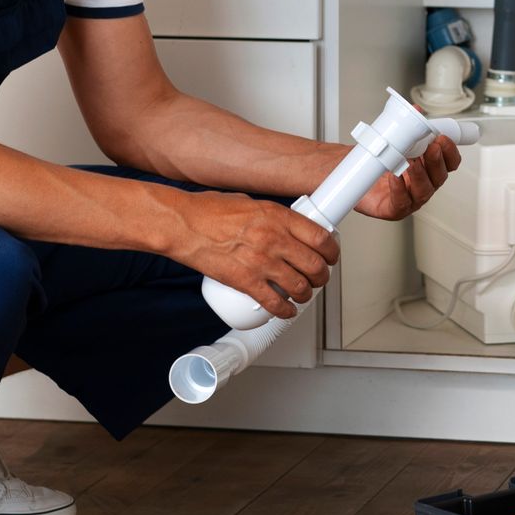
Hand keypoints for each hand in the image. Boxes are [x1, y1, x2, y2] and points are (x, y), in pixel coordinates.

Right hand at [168, 191, 339, 319]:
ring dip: (306, 294)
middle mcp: (274, 239)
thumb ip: (271, 216)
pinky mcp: (244, 282)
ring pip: (299, 287)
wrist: (182, 225)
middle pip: (315, 265)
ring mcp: (260, 262)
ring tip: (303, 294)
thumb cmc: (208, 211)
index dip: (332, 252)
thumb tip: (284, 226)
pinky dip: (284, 311)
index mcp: (278, 216)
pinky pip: (273, 303)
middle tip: (320, 277)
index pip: (320, 238)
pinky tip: (286, 310)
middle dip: (322, 276)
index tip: (331, 256)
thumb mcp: (250, 203)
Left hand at [355, 134, 461, 221]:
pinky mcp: (393, 209)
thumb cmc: (373, 158)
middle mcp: (421, 184)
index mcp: (427, 167)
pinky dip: (400, 189)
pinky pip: (401, 203)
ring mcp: (409, 198)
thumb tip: (415, 110)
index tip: (443, 138)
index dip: (450, 152)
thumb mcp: (391, 136)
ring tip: (412, 161)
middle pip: (440, 177)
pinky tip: (396, 176)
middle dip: (437, 161)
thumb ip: (406, 124)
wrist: (347, 171)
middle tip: (431, 147)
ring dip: (420, 175)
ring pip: (424, 191)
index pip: (449, 163)